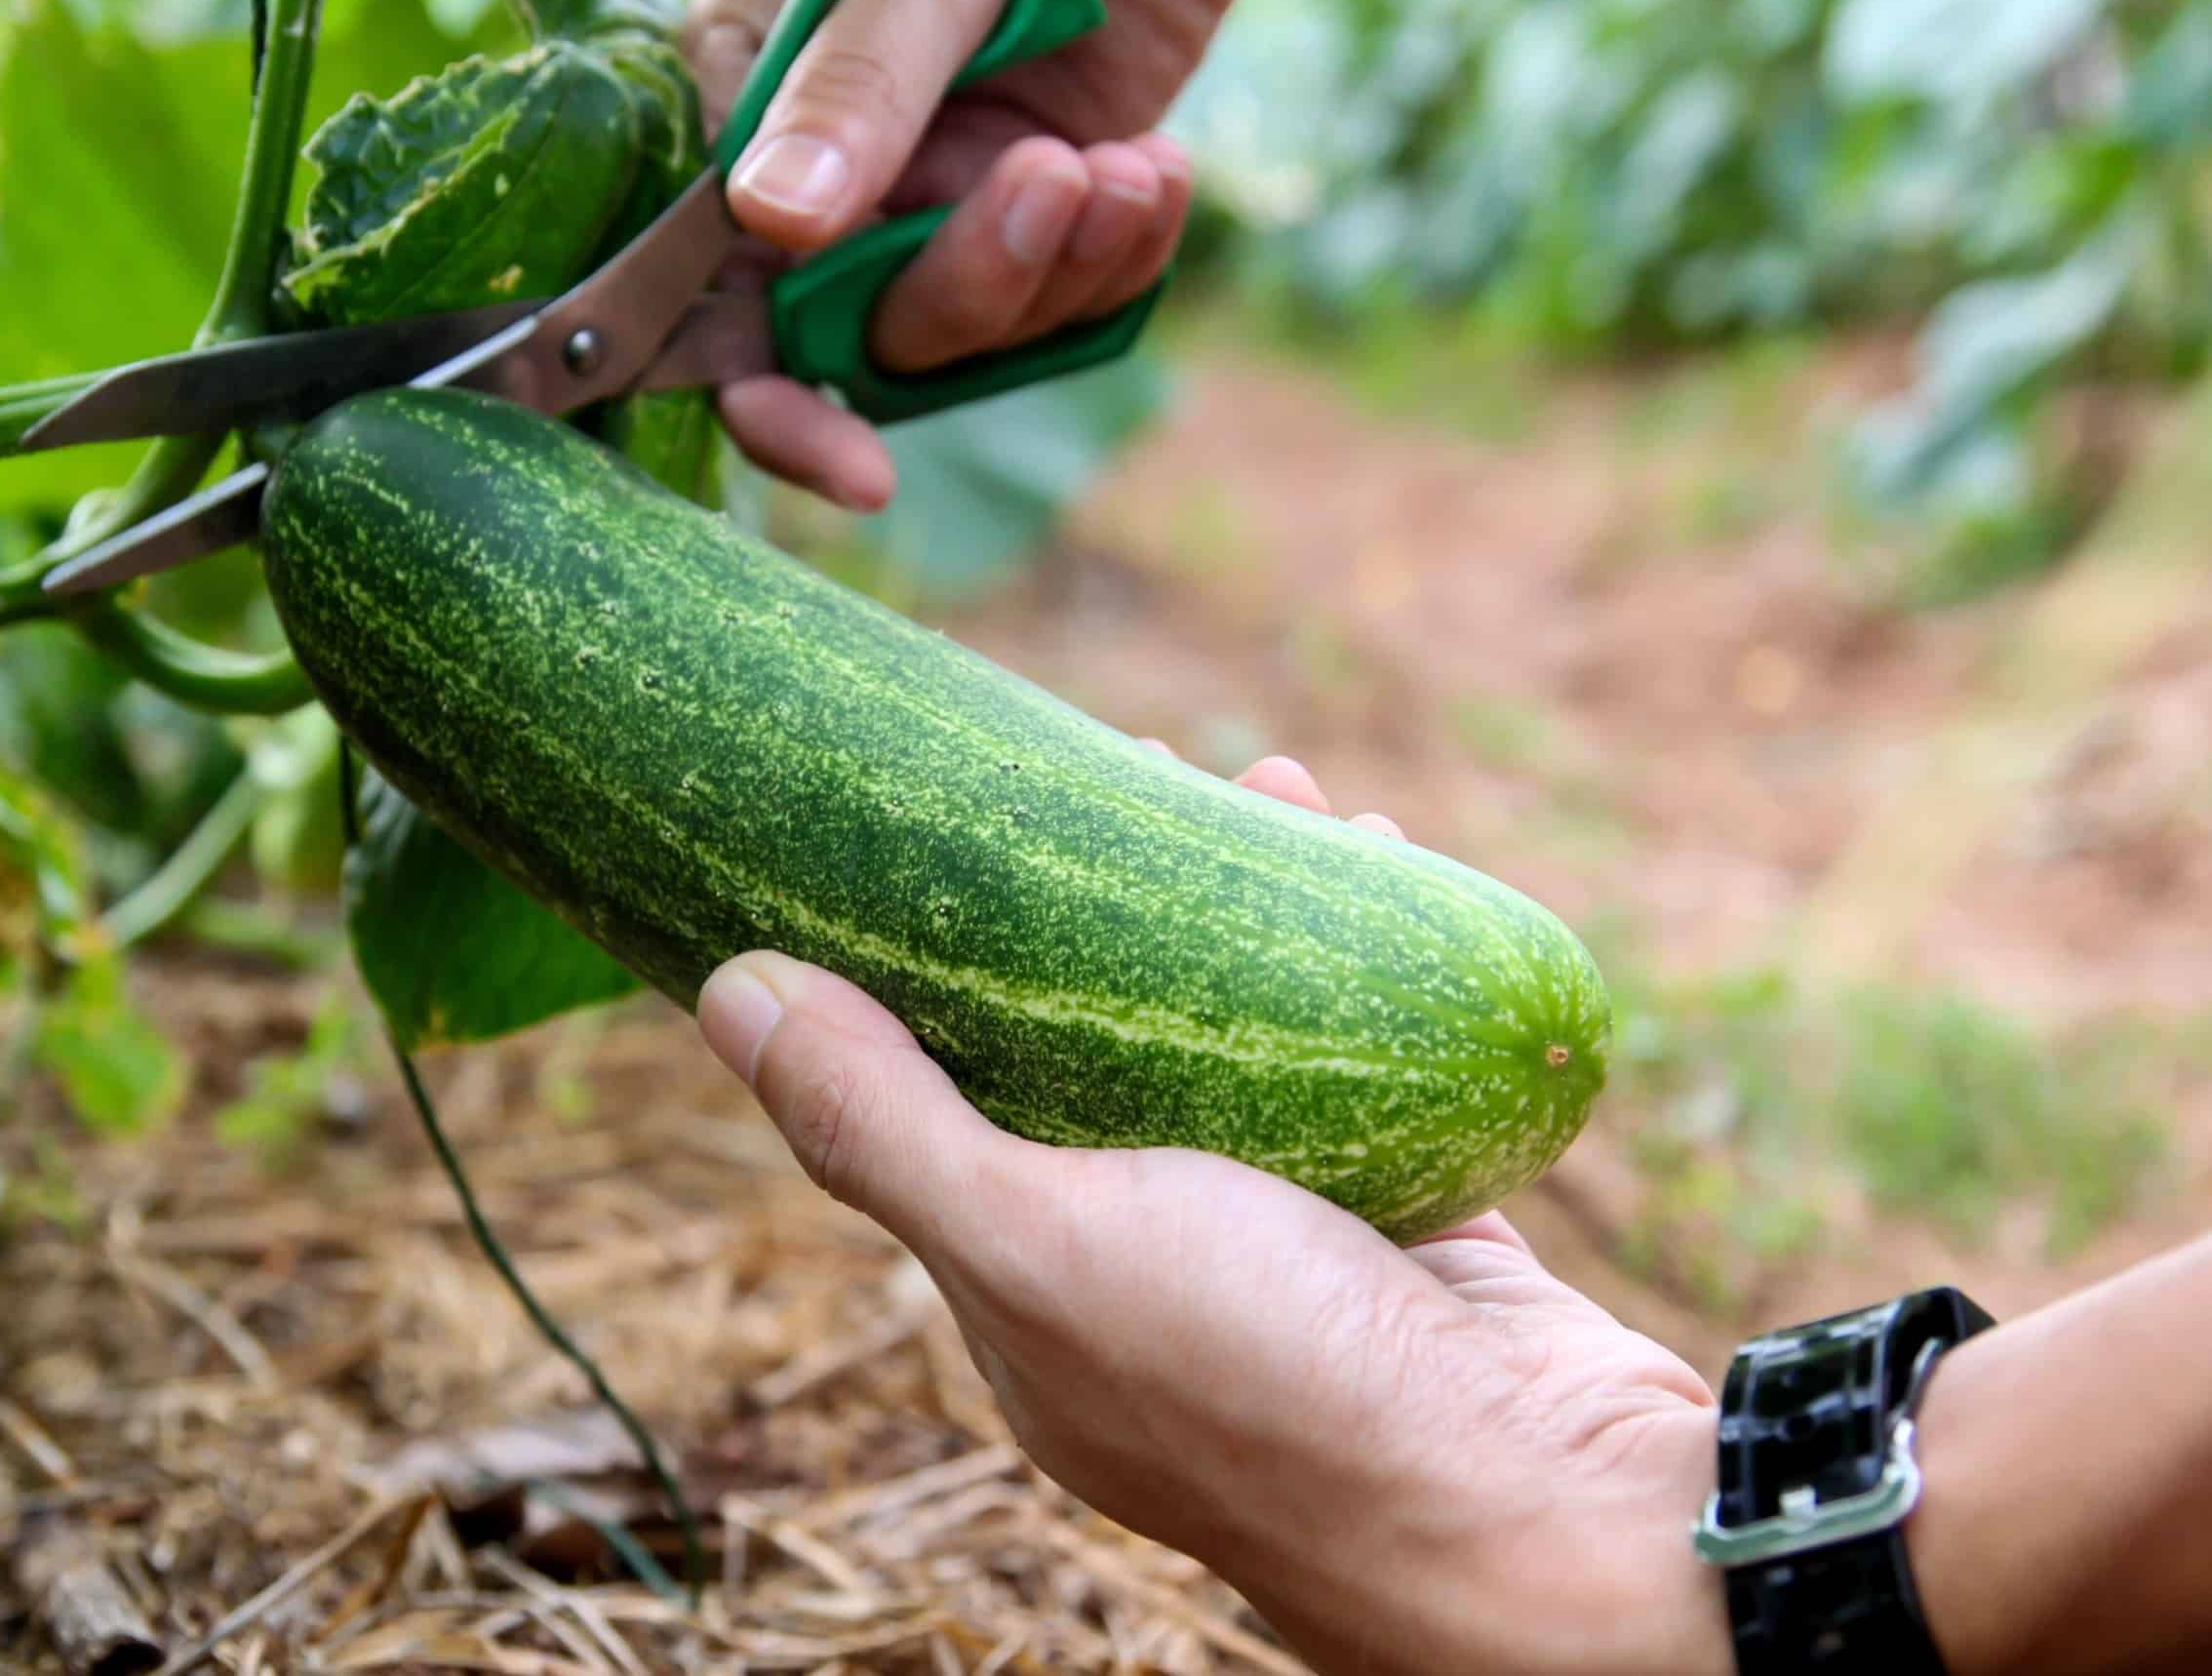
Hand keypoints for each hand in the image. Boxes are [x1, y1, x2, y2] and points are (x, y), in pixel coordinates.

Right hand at [682, 0, 1300, 509]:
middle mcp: (825, 159)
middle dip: (971, 284)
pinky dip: (1118, 259)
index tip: (857, 470)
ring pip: (966, 325)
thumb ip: (864, 82)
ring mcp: (931, 183)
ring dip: (1062, 268)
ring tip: (1135, 167)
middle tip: (1059, 181)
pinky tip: (1162, 174)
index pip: (716, 283)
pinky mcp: (1028, 194)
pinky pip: (1056, 296)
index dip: (776, 397)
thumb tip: (771, 227)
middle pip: (860, 326)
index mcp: (749, 84)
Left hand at [697, 753, 1734, 1675]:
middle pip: (1107, 1046)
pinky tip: (1381, 857)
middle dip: (1112, 904)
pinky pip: (1375, 1061)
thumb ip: (885, 1128)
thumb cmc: (1273, 1388)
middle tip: (1133, 761)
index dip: (946, 958)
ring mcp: (1289, 1243)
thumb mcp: (1041, 1246)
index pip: (952, 1093)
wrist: (1552, 1518)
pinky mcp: (1416, 1219)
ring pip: (1249, 1041)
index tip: (963, 818)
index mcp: (1032, 1292)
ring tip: (1271, 782)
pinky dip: (1370, 960)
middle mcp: (1150, 1267)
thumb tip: (727, 991)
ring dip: (1252, 909)